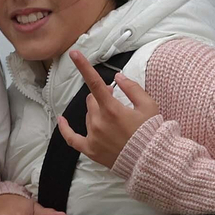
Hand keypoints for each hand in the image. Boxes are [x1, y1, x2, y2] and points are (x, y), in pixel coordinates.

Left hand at [56, 50, 159, 168]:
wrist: (152, 161)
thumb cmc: (152, 133)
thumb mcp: (148, 106)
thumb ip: (132, 88)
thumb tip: (117, 77)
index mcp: (112, 109)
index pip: (94, 82)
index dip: (84, 66)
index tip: (74, 53)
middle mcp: (99, 122)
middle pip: (92, 101)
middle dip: (101, 98)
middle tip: (115, 102)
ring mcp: (93, 137)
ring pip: (87, 116)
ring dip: (96, 113)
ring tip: (114, 122)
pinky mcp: (91, 150)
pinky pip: (72, 138)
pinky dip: (66, 129)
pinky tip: (61, 120)